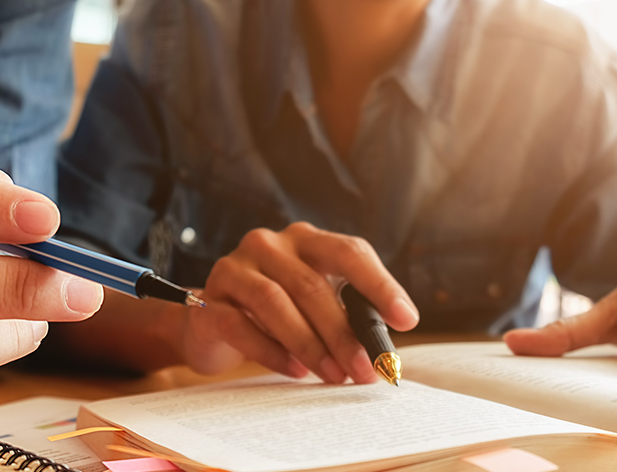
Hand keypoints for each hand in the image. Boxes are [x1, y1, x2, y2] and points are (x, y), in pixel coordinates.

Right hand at [174, 222, 418, 383]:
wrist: (212, 324)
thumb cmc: (276, 315)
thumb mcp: (315, 307)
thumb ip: (347, 316)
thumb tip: (384, 350)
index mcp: (305, 239)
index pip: (349, 251)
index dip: (380, 285)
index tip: (406, 320)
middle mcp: (268, 244)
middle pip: (312, 285)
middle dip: (343, 333)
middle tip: (364, 370)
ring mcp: (234, 269)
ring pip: (276, 303)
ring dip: (310, 345)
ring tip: (334, 375)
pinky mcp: (209, 301)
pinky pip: (242, 326)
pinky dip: (273, 352)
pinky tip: (296, 372)